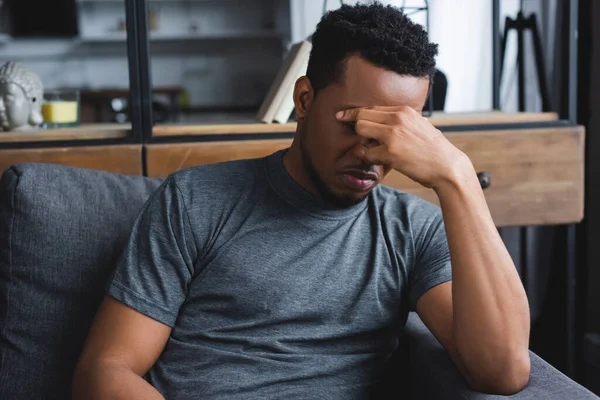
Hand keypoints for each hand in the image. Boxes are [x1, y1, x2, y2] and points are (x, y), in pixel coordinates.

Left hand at [336, 105, 473, 189]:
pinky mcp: (390, 151)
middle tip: (354, 136)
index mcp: (404, 110)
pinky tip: (378, 161)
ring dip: (363, 142)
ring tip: (375, 151)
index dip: (354, 112)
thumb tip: (381, 123)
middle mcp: (398, 118)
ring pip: (360, 130)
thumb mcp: (419, 126)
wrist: (447, 166)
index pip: (371, 108)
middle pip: (362, 116)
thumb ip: (401, 122)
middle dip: (354, 126)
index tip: (342, 115)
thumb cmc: (433, 150)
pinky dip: (368, 158)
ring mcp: (393, 134)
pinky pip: (366, 153)